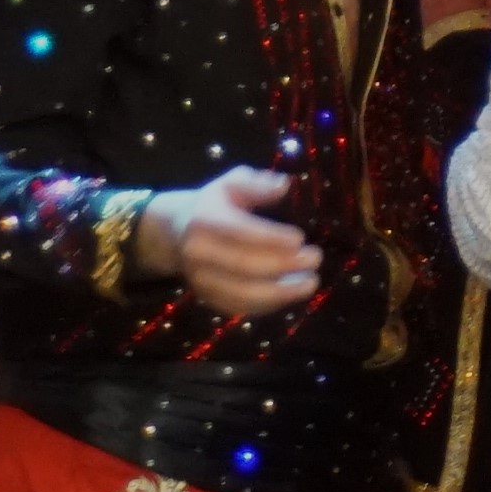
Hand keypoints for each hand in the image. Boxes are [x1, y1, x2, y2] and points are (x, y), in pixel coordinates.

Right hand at [143, 166, 324, 316]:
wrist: (175, 233)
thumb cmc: (214, 205)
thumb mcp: (232, 184)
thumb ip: (257, 184)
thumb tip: (284, 185)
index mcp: (204, 221)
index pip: (241, 232)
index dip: (272, 238)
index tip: (301, 238)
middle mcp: (198, 254)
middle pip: (245, 266)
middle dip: (285, 265)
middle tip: (315, 259)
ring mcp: (200, 280)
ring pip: (244, 294)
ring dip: (283, 292)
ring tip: (311, 282)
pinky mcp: (208, 299)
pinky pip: (242, 308)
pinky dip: (270, 304)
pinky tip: (292, 293)